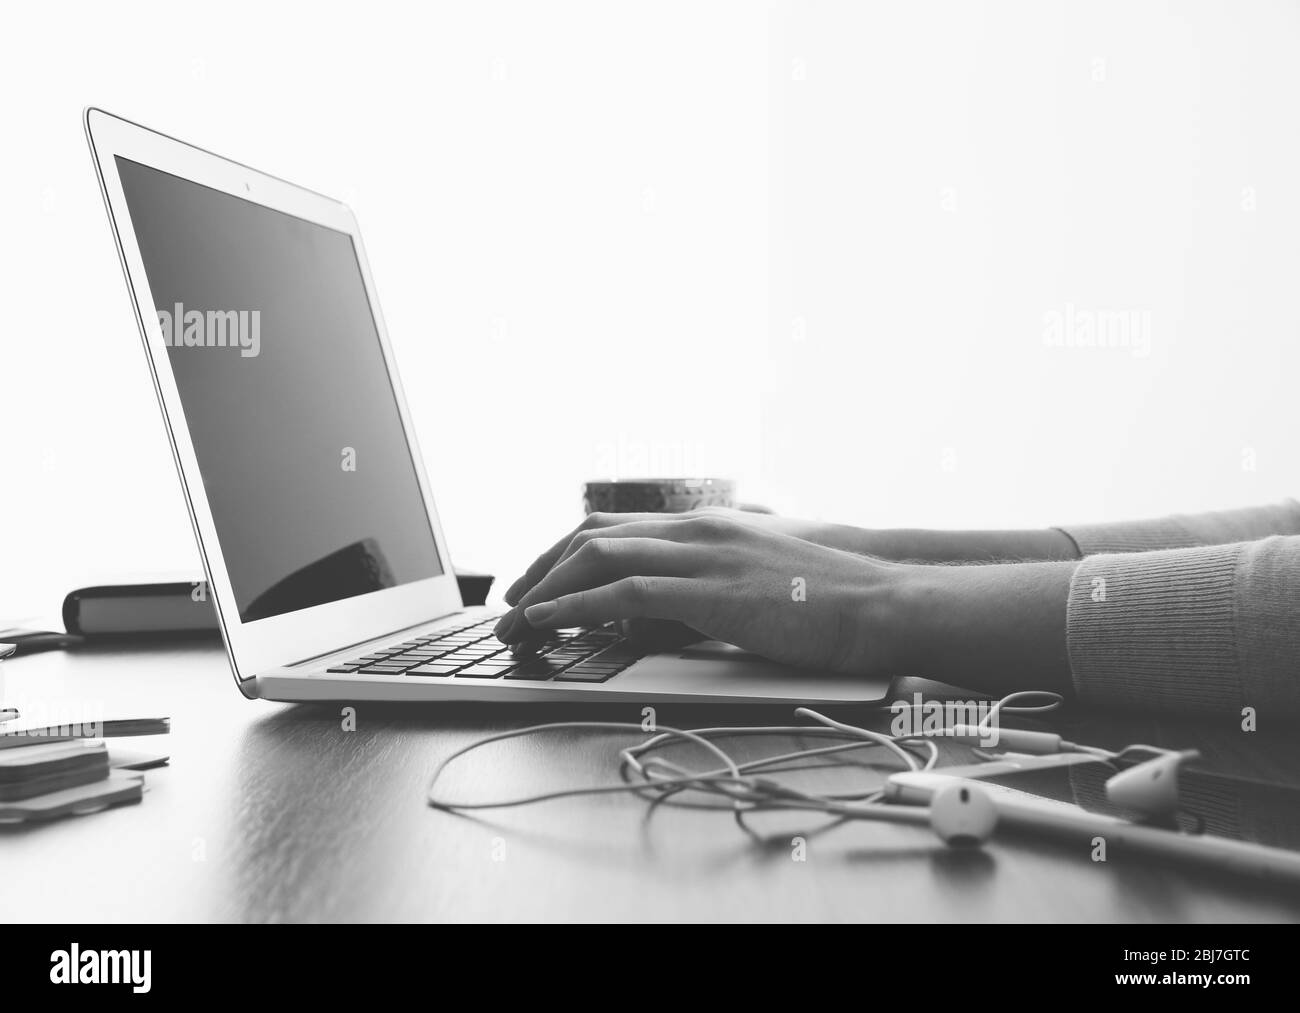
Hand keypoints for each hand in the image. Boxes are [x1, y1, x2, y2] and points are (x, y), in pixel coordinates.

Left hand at [503, 507, 866, 606]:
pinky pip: (622, 594)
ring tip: (514, 620)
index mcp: (707, 526)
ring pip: (597, 557)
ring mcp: (701, 556)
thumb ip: (712, 585)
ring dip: (545, 588)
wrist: (881, 600)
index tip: (540, 578)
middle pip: (593, 534)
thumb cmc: (830, 599)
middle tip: (511, 599)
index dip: (566, 551)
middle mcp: (696, 530)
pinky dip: (574, 605)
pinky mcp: (709, 592)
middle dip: (542, 566)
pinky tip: (549, 622)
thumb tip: (673, 613)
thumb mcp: (760, 581)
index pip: (616, 527)